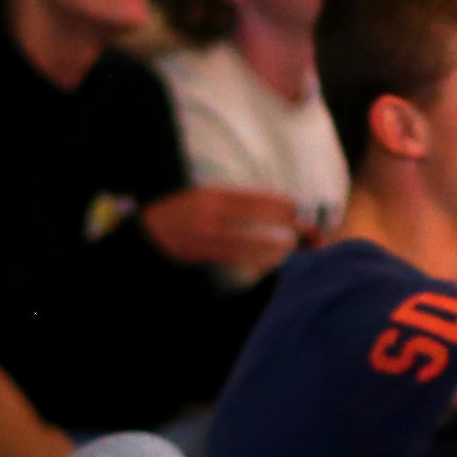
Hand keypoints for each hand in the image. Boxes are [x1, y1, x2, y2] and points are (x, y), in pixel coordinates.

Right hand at [142, 188, 304, 275]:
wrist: (148, 235)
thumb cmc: (183, 215)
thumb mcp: (206, 198)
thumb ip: (235, 203)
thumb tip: (274, 209)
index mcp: (212, 195)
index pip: (254, 199)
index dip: (281, 205)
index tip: (300, 209)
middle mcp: (209, 214)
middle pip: (256, 219)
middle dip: (285, 225)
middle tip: (308, 231)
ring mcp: (205, 237)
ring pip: (249, 243)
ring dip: (275, 247)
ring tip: (293, 247)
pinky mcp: (202, 255)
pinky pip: (236, 259)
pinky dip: (257, 260)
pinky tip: (272, 261)